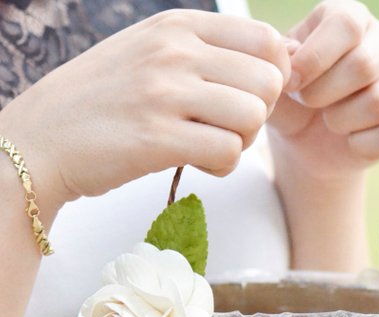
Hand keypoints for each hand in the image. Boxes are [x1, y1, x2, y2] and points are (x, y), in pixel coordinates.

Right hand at [0, 10, 290, 205]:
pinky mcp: (157, 138)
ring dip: (242, 142)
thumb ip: (202, 53)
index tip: (244, 101)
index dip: (270, 80)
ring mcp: (165, 93)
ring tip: (209, 145)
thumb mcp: (150, 52)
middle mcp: (175, 51)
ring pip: (254, 117)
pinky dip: (222, 167)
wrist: (44, 139)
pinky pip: (229, 153)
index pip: (268, 42)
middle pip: (269, 83)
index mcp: (178, 25)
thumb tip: (272, 66)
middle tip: (227, 128)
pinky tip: (196, 163)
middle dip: (259, 114)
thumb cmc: (103, 101)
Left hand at [268, 0, 378, 178]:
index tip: (292, 83)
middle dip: (324, 93)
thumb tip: (293, 54)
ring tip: (330, 120)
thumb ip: (279, 63)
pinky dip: (362, 144)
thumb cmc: (293, 101)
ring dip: (342, 120)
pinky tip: (349, 140)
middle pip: (364, 64)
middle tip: (308, 103)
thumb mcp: (278, 80)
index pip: (346, 24)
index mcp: (352, 19)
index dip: (315, 58)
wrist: (308, 144)